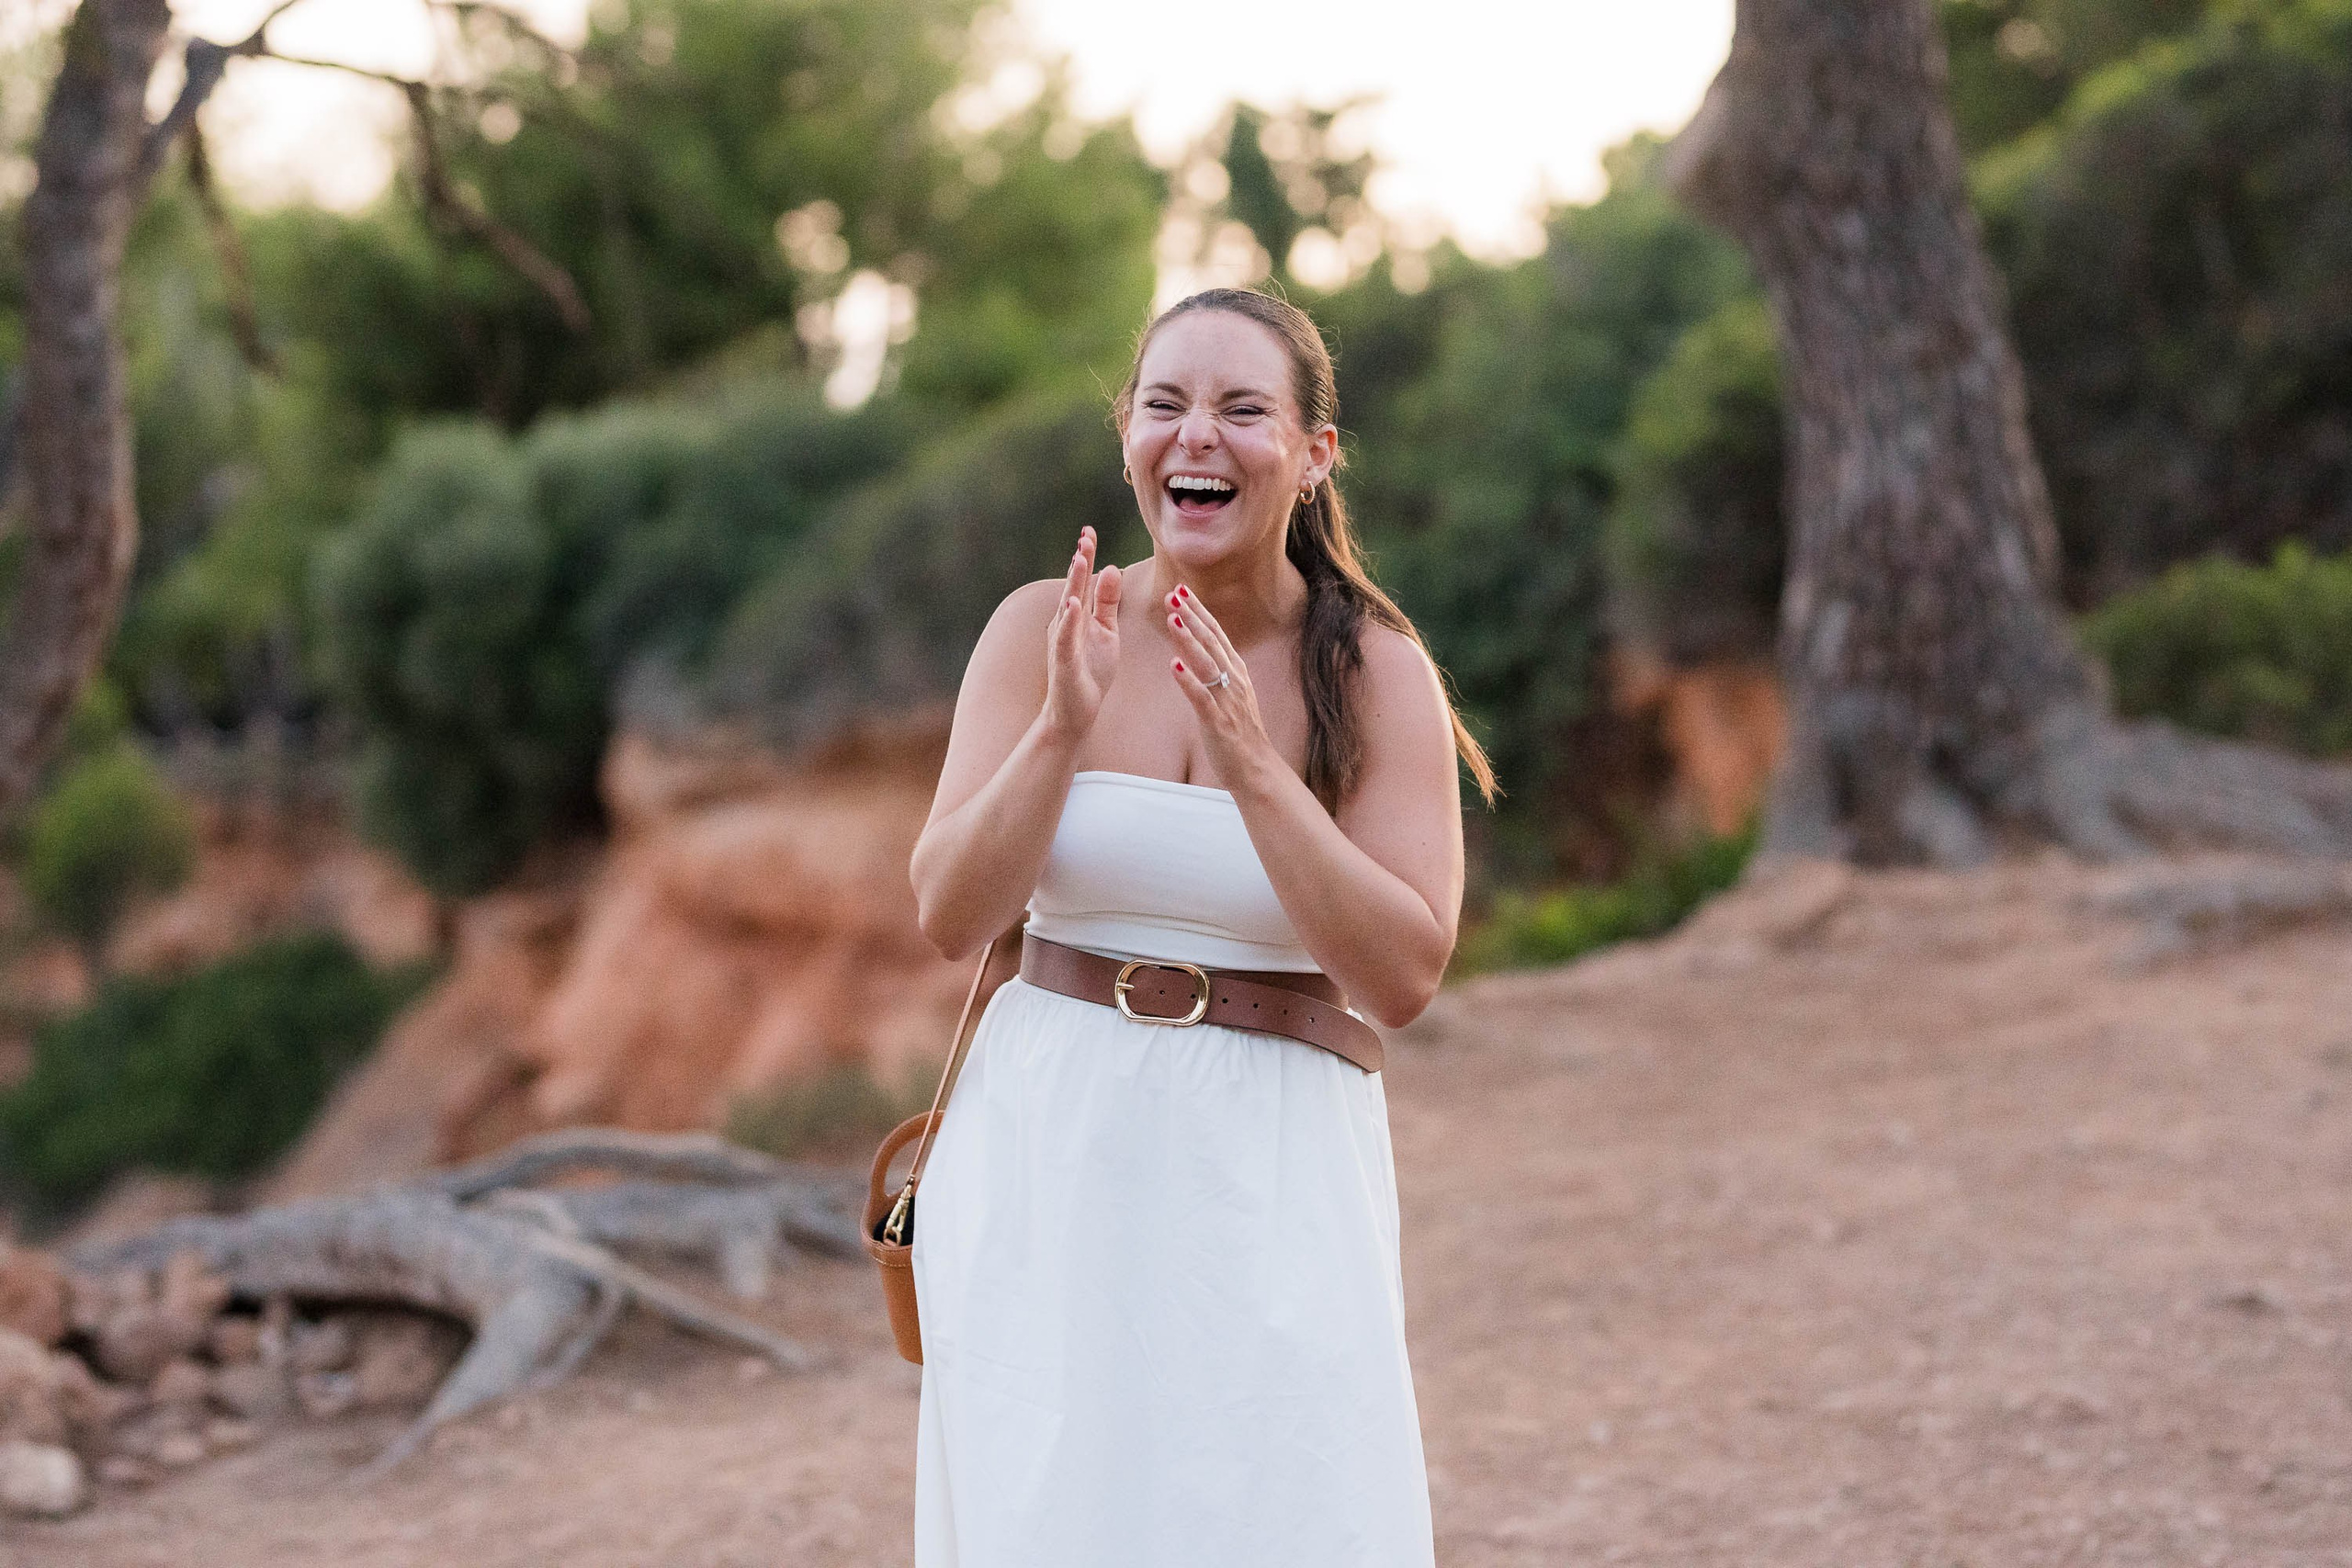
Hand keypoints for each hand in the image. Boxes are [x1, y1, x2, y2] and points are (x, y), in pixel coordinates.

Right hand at [1043, 527, 1121, 739]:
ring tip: (1080, 557)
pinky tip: (1074, 605)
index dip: (1087, 556)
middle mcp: (1066, 624)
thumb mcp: (1106, 632)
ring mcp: (1063, 642)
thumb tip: (1112, 568)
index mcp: (1078, 616)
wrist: (1076, 712)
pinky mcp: (1064, 662)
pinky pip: (1066, 639)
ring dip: (1073, 583)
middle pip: (1074, 587)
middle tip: (1086, 535)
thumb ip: (1108, 602)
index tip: (1090, 530)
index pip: (1083, 581)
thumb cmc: (1090, 671)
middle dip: (1080, 561)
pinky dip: (1069, 622)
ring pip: (1068, 607)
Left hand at [1166, 586, 1278, 786]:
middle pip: (1211, 641)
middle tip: (1172, 593)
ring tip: (1172, 619)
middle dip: (1190, 615)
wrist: (1256, 767)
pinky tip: (1174, 666)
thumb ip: (1220, 670)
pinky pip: (1201, 698)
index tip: (1181, 590)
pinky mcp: (1217, 721)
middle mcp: (1233, 680)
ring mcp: (1227, 700)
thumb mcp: (1233, 693)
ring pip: (1206, 663)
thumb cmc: (1240, 732)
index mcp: (1236, 671)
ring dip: (1189, 640)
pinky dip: (1188, 681)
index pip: (1215, 633)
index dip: (1198, 610)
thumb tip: (1203, 649)